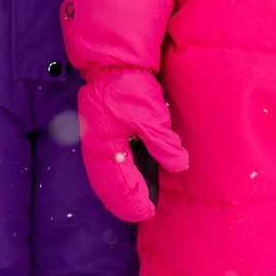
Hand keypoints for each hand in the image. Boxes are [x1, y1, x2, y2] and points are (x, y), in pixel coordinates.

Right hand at [75, 66, 182, 222]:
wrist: (114, 62)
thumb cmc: (130, 86)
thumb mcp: (151, 116)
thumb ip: (164, 144)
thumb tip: (179, 165)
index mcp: (105, 144)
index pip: (119, 181)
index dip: (133, 199)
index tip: (148, 211)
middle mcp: (96, 145)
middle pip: (105, 183)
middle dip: (122, 200)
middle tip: (140, 213)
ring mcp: (96, 139)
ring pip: (104, 174)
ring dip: (118, 189)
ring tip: (135, 201)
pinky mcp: (101, 132)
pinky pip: (105, 162)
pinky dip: (116, 175)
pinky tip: (128, 177)